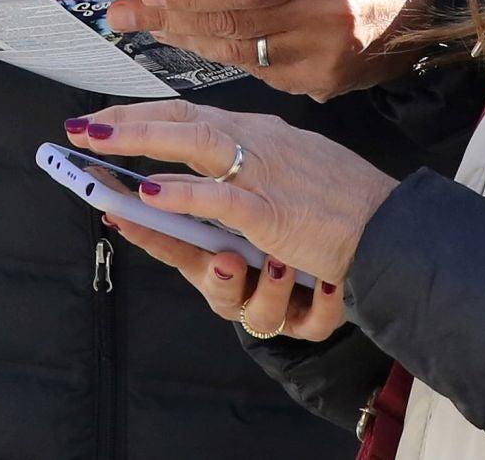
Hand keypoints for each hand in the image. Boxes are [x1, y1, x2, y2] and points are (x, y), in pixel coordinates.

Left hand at [66, 102, 397, 291]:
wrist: (391, 228)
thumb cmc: (344, 203)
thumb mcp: (293, 169)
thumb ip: (250, 166)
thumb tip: (200, 172)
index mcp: (262, 132)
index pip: (193, 115)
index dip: (146, 116)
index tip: (106, 120)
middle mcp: (259, 141)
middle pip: (183, 121)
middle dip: (128, 123)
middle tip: (81, 126)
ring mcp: (266, 173)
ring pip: (194, 145)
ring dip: (141, 141)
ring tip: (97, 142)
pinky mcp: (273, 212)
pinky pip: (220, 199)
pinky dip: (184, 193)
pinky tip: (150, 191)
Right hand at [95, 207, 347, 344]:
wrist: (357, 246)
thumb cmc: (290, 217)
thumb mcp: (247, 195)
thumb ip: (201, 188)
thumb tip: (160, 164)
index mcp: (215, 252)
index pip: (175, 248)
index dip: (148, 237)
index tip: (126, 221)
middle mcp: (243, 283)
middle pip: (219, 289)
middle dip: (221, 280)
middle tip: (227, 260)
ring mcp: (278, 302)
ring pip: (263, 313)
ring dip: (272, 290)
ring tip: (282, 264)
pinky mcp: (315, 317)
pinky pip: (315, 320)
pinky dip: (319, 306)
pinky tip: (329, 286)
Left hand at [106, 0, 433, 100]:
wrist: (424, 6)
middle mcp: (326, 16)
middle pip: (231, 24)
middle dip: (169, 18)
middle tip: (123, 13)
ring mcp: (325, 57)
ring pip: (237, 53)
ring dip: (188, 39)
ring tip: (150, 24)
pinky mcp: (323, 85)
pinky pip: (258, 71)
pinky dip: (225, 54)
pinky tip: (198, 40)